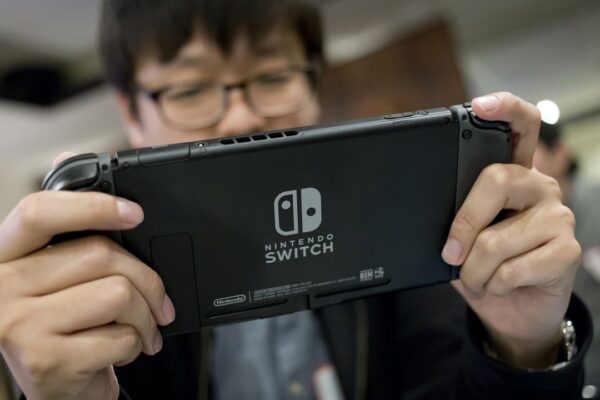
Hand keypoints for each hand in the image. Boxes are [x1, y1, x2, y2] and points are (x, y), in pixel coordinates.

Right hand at [0, 154, 175, 399]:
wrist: (56, 387)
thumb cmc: (61, 322)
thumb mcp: (54, 272)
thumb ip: (64, 225)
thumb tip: (66, 157)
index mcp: (5, 255)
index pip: (38, 212)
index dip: (91, 205)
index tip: (135, 212)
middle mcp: (3, 288)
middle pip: (99, 254)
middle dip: (148, 279)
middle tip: (161, 300)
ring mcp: (20, 326)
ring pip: (118, 294)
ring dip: (147, 315)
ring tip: (145, 327)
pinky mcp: (45, 361)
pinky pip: (118, 335)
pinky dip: (137, 342)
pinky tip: (126, 347)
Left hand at [443, 93, 580, 368]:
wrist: (511, 309)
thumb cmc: (484, 265)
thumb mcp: (461, 237)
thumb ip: (452, 216)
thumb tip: (421, 210)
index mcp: (513, 176)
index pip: (522, 127)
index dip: (505, 109)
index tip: (479, 105)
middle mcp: (538, 187)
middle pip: (497, 179)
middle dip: (463, 223)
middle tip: (450, 253)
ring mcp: (557, 216)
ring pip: (496, 238)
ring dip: (473, 270)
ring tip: (476, 277)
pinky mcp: (566, 250)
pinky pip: (513, 267)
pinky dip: (492, 284)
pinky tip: (498, 285)